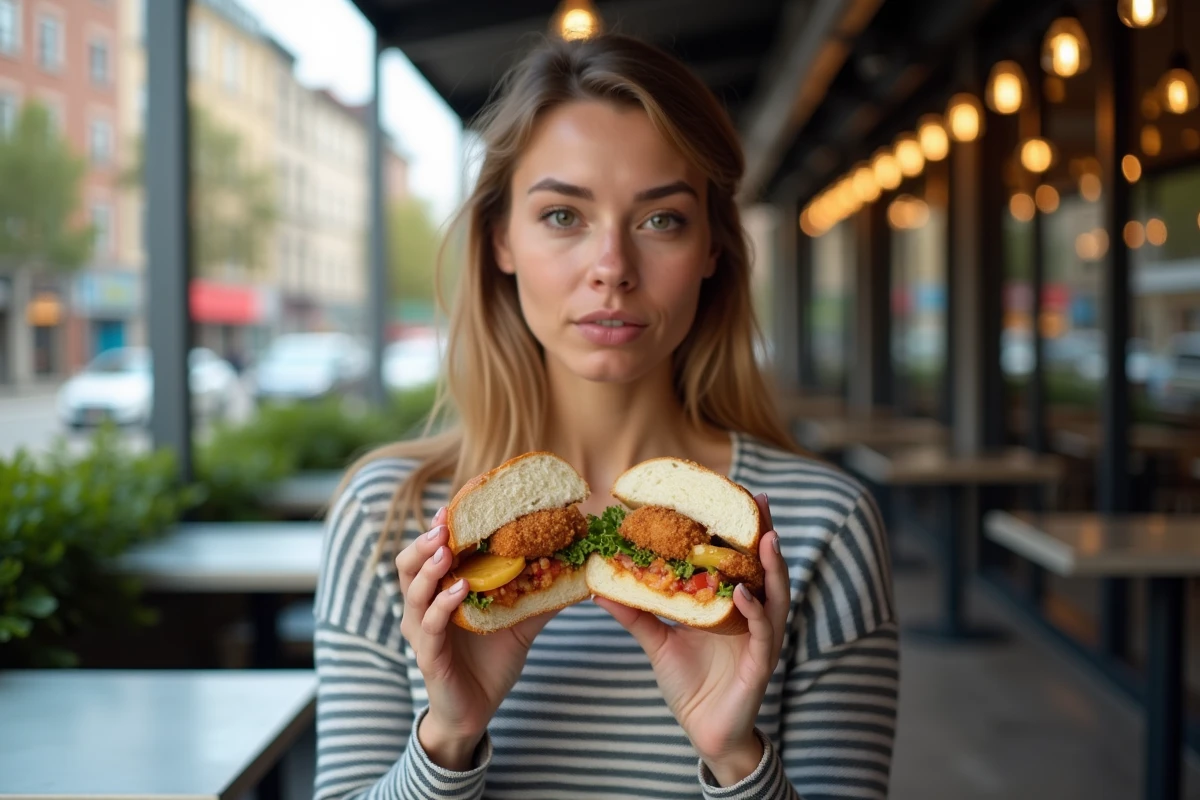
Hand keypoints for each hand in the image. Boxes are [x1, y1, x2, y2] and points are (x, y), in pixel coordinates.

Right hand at [396, 506, 556, 769]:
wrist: (476, 711)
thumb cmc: (491, 661)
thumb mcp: (519, 623)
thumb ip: (539, 597)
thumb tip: (577, 572)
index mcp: (441, 591)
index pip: (432, 551)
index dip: (439, 527)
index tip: (455, 504)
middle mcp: (423, 607)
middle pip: (409, 564)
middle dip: (425, 541)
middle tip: (444, 523)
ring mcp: (422, 631)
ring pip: (413, 591)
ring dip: (429, 567)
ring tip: (446, 549)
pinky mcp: (428, 655)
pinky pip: (429, 625)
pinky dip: (442, 605)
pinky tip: (459, 591)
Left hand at [594, 494, 788, 785]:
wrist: (704, 733)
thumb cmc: (689, 684)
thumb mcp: (658, 642)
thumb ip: (636, 614)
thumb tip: (599, 589)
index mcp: (732, 605)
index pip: (740, 560)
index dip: (741, 529)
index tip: (738, 494)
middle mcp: (752, 617)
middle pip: (764, 569)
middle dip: (765, 534)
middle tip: (761, 502)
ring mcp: (761, 639)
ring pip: (774, 596)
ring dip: (772, 567)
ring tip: (766, 539)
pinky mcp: (761, 664)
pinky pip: (763, 633)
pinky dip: (756, 612)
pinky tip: (744, 594)